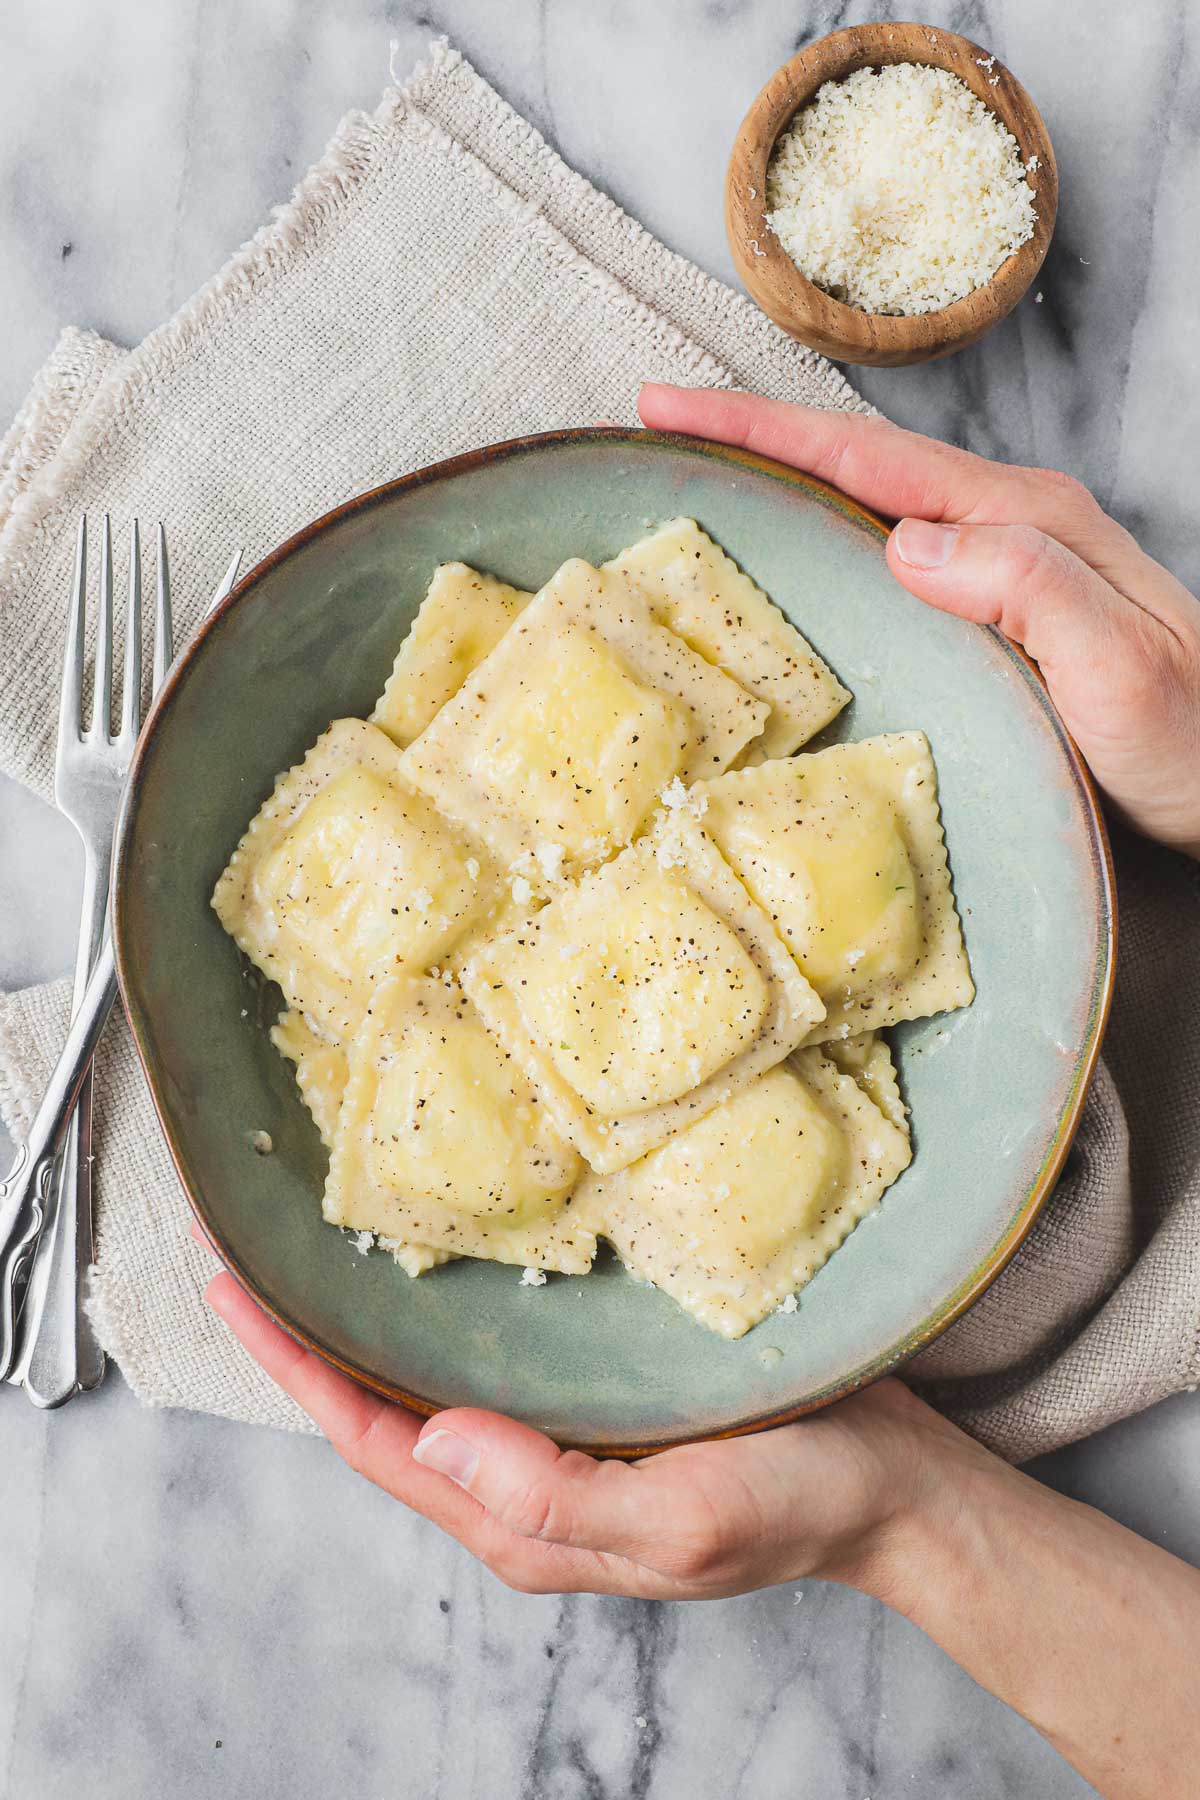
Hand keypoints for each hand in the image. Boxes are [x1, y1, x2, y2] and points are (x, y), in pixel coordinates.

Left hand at [202, 1249, 975, 1598]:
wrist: (890, 1487)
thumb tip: (436, 1439)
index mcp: (525, 1525)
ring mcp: (555, 1448)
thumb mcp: (684, 1517)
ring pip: (425, 1389)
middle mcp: (522, 1488)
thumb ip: (556, 1493)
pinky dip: (433, 1321)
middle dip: (302, 1346)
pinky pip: (486, 1368)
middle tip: (240, 1259)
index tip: (231, 1294)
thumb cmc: (802, 1502)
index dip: (295, 1370)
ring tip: (302, 1258)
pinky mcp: (592, 1409)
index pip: (376, 1444)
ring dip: (357, 1331)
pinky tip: (426, 1273)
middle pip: (380, 1416)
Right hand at [639, 383, 1199, 858]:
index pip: (870, 458)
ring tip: (703, 480)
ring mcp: (1002, 568)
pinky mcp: (994, 614)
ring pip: (870, 503)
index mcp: (1026, 521)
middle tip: (662, 428)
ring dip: (784, 484)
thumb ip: (1028, 586)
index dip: (765, 431)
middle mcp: (1009, 527)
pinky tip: (796, 561)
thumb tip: (904, 538)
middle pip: (859, 462)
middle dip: (755, 438)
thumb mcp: (1119, 665)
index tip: (673, 408)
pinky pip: (889, 556)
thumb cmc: (1187, 742)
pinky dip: (825, 540)